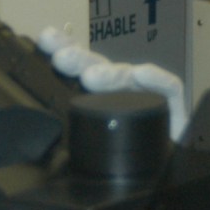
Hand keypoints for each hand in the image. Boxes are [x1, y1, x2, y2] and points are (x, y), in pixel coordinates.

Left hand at [33, 26, 188, 137]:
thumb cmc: (126, 150)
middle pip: (100, 66)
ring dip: (110, 74)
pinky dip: (157, 80)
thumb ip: (72, 127)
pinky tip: (142, 75)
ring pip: (128, 76)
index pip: (79, 64)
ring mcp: (146, 92)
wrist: (163, 169)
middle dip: (80, 60)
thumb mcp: (91, 140)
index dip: (65, 48)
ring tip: (92, 78)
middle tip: (62, 59)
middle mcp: (120, 86)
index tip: (46, 40)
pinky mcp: (171, 102)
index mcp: (98, 90)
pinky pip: (168, 88)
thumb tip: (38, 125)